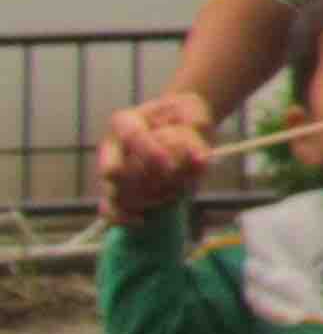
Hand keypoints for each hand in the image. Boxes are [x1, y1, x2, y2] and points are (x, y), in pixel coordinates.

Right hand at [96, 89, 217, 223]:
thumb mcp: (194, 113)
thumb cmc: (184, 114)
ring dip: (151, 197)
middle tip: (174, 176)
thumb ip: (196, 134)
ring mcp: (114, 170)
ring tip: (173, 190)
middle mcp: (114, 147)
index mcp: (125, 122)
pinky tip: (140, 220)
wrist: (181, 123)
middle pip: (121, 171)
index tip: (170, 165)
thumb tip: (201, 161)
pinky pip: (110, 208)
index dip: (150, 152)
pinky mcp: (119, 189)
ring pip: (119, 193)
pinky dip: (123, 217)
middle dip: (152, 179)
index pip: (131, 136)